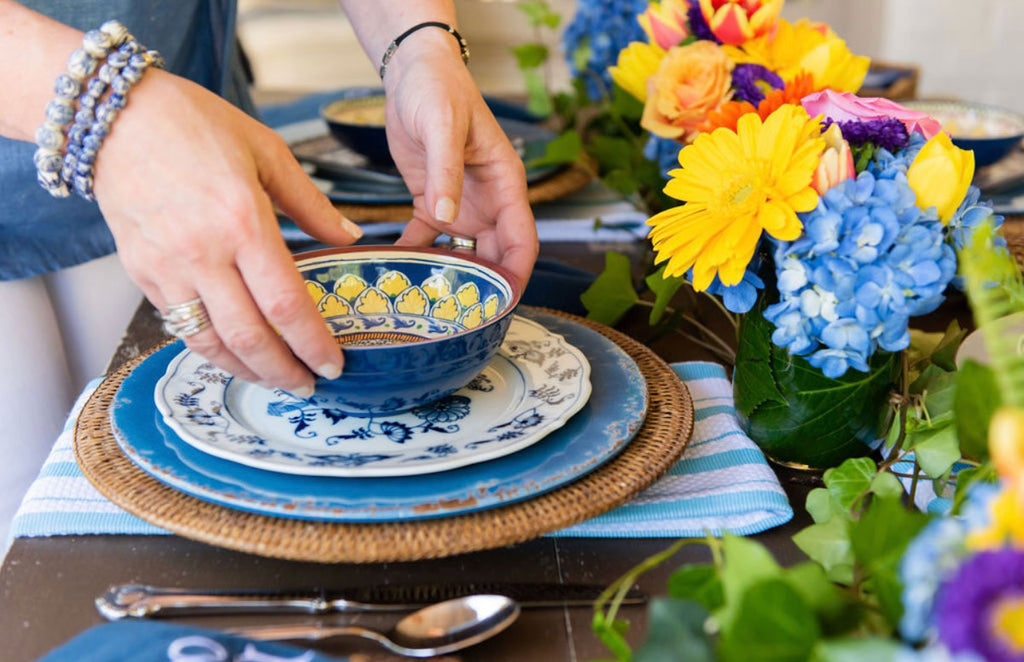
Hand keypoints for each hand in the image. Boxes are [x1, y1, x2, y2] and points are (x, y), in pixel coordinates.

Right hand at [93, 69, 362, 393]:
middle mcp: (203, 252)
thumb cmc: (195, 125)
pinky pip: (180, 325)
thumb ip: (311, 203)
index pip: (285, 304)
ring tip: (276, 380)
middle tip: (309, 385)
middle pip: (250, 337)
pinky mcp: (141, 272)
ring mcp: (167, 267)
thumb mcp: (267, 152)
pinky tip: (235, 354)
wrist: (114, 116)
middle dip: (285, 372)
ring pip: (211, 342)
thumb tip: (350, 236)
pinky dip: (211, 348)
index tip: (333, 363)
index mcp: (243, 222)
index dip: (312, 343)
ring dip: (247, 372)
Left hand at [381, 33, 538, 286]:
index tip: (505, 303)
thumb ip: (446, 172)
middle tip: (464, 319)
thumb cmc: (439, 90)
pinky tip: (397, 275)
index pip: (522, 239)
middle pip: (495, 256)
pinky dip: (415, 257)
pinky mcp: (431, 202)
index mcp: (505, 184)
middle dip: (485, 288)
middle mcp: (488, 201)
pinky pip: (426, 240)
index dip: (517, 274)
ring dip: (452, 278)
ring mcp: (460, 205)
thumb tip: (446, 216)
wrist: (413, 73)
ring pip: (463, 253)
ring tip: (432, 307)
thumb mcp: (443, 127)